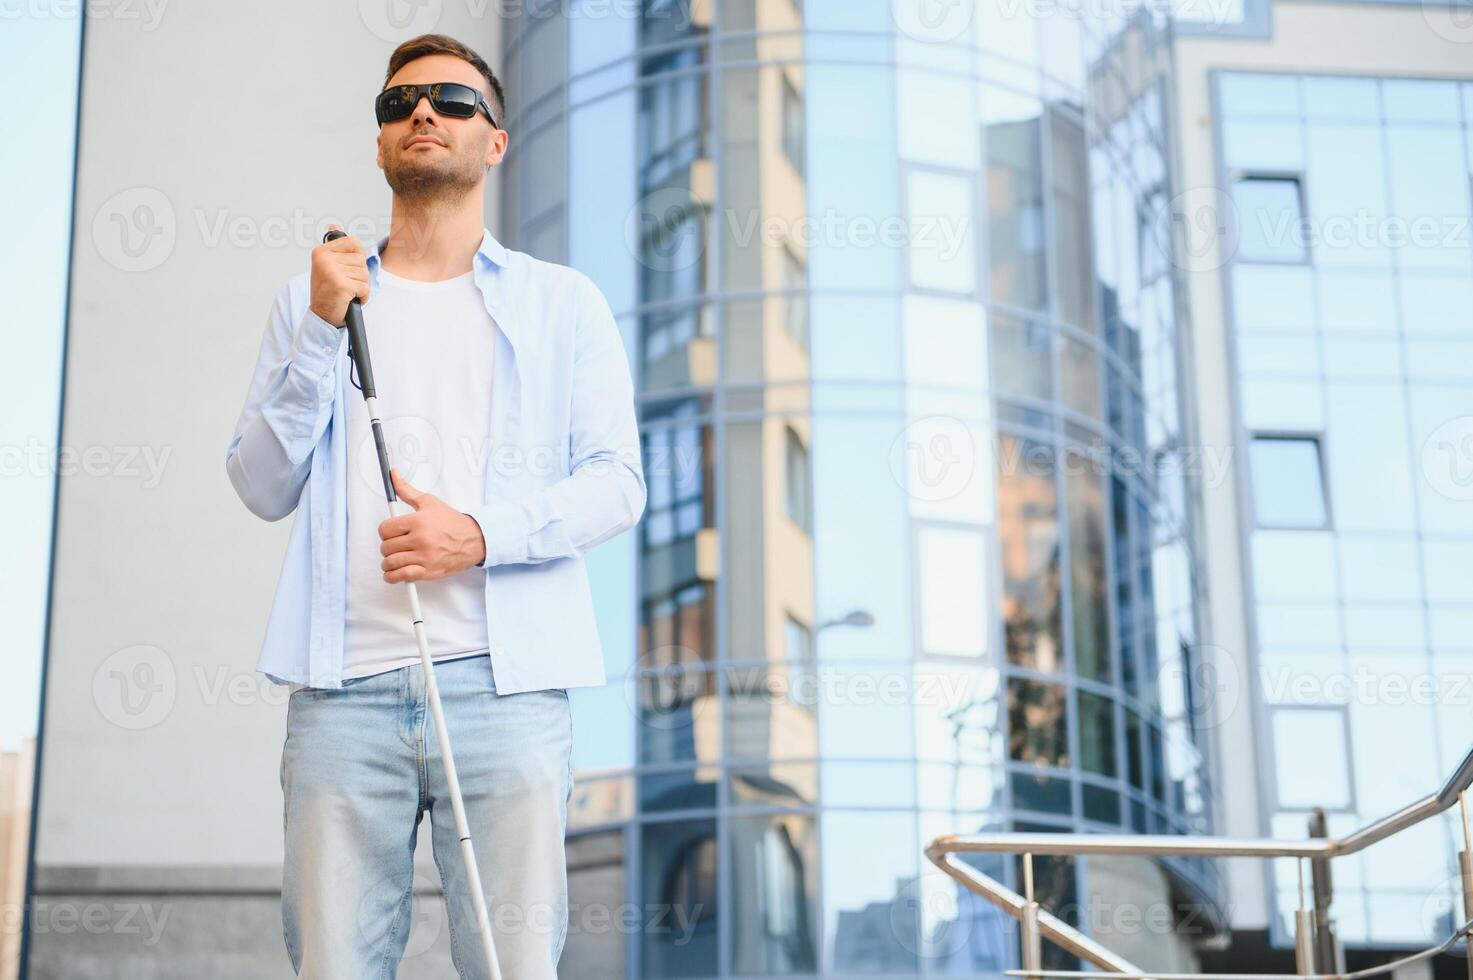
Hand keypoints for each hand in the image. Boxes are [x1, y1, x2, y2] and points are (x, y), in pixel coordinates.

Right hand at [309, 223, 369, 326]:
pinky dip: (362, 297)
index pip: (353, 242)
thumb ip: (335, 246)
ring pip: (364, 274)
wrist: (321, 315)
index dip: (356, 258)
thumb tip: (335, 226)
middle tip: (344, 284)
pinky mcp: (341, 285)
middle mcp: (324, 259)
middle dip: (358, 275)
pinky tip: (349, 299)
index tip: (345, 269)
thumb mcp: (328, 265)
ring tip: (346, 292)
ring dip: (360, 287)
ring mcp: (332, 271)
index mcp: (321, 251)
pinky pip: (365, 288)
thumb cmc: (327, 291)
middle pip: (361, 260)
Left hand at [378, 468, 486, 582]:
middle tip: (395, 545)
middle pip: (386, 547)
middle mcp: (420, 539)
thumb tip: (393, 475)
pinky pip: (402, 576)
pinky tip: (393, 573)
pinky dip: (393, 577)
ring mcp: (424, 557)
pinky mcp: (428, 572)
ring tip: (393, 559)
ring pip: (391, 563)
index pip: (385, 529)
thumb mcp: (429, 502)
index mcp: (418, 522)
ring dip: (388, 562)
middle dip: (388, 546)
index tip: (390, 533)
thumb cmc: (452, 522)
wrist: (474, 540)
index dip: (385, 531)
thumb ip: (406, 490)